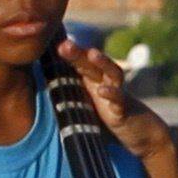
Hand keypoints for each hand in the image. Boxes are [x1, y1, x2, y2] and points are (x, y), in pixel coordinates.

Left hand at [61, 37, 177, 172]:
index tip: (50, 44)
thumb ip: (68, 100)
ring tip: (92, 53)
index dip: (66, 54)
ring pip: (112, 73)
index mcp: (91, 83)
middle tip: (64, 44)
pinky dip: (112, 94)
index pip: (78, 64)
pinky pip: (120, 99)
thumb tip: (36, 99)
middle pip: (92, 64)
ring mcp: (117, 95)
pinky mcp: (125, 109)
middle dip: (79, 53)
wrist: (140, 132)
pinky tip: (102, 91)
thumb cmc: (108, 120)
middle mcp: (104, 84)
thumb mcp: (84, 109)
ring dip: (103, 62)